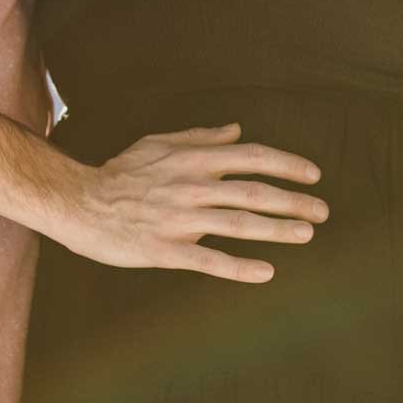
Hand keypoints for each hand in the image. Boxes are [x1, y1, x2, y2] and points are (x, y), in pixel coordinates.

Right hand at [67, 123, 328, 281]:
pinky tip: (265, 272)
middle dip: (293, 201)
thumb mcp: (158, 144)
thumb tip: (236, 130)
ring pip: (238, 224)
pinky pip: (208, 260)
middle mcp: (191, 187)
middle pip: (253, 192)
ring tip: (306, 234)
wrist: (78, 202)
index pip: (250, 157)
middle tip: (323, 211)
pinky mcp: (165, 250)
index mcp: (191, 160)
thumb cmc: (120, 173)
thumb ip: (199, 138)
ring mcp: (179, 220)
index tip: (313, 175)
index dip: (286, 165)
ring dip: (276, 229)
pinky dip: (239, 266)